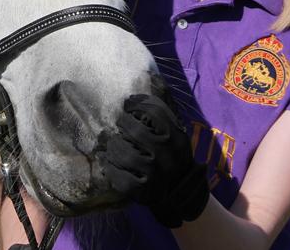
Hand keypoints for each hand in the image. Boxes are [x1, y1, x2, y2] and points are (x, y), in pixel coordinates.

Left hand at [100, 94, 209, 227]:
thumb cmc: (173, 156)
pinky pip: (117, 175)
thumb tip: (132, 96)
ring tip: (114, 143)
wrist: (181, 192)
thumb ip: (160, 116)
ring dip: (113, 145)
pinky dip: (109, 166)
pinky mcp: (141, 191)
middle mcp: (166, 156)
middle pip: (135, 130)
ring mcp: (154, 175)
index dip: (137, 104)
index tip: (128, 105)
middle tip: (120, 124)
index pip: (154, 112)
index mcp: (177, 138)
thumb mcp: (175, 135)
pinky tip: (108, 161)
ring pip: (122, 152)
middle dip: (123, 123)